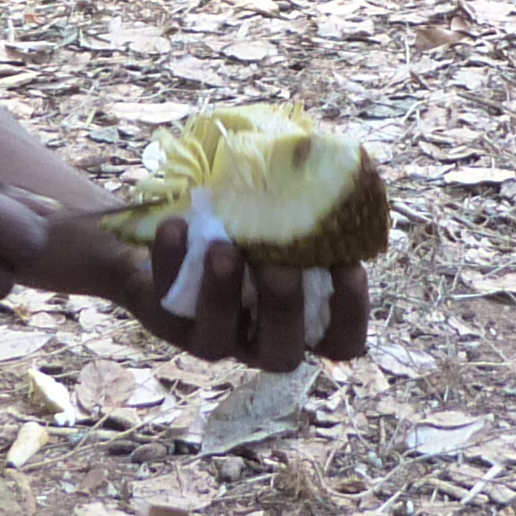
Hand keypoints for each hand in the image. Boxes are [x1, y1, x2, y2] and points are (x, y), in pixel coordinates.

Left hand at [134, 222, 371, 369]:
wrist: (174, 235)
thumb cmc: (247, 223)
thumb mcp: (279, 211)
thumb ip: (308, 200)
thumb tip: (338, 162)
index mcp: (299, 320)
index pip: (341, 342)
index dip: (350, 314)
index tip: (348, 267)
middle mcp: (258, 341)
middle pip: (282, 354)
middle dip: (283, 309)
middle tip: (280, 268)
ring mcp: (211, 338)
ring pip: (218, 339)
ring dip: (222, 293)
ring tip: (222, 248)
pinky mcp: (165, 322)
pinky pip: (166, 304)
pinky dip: (170, 263)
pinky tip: (176, 227)